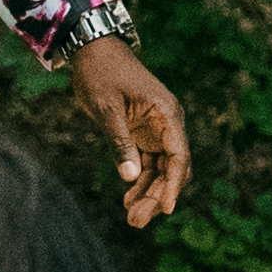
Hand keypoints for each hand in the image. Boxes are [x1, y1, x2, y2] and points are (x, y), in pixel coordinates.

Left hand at [69, 32, 190, 226]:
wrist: (92, 49)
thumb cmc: (100, 73)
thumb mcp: (107, 109)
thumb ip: (120, 143)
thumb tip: (131, 178)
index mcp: (166, 114)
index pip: (179, 156)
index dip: (173, 185)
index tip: (166, 208)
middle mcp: (167, 124)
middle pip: (171, 169)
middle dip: (157, 196)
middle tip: (137, 222)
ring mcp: (156, 130)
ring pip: (160, 170)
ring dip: (149, 193)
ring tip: (132, 219)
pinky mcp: (143, 134)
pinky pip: (148, 163)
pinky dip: (140, 181)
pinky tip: (128, 199)